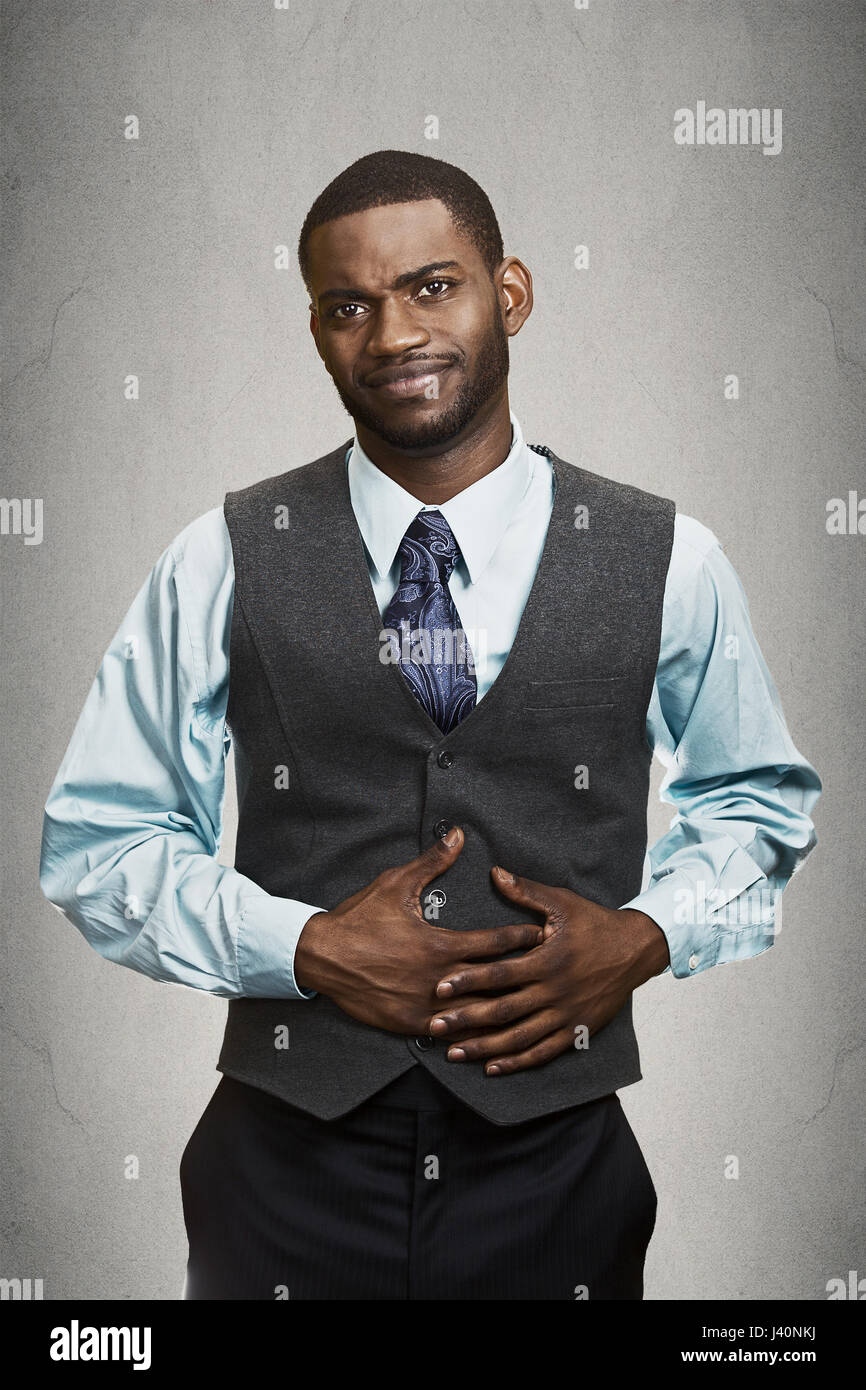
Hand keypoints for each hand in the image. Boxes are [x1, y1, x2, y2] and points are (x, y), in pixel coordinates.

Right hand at [293, 829, 543, 1035]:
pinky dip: (470, 1034)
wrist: (321, 955)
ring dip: (502, 1012)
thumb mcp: (395, 884)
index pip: (494, 943)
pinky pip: (448, 1032)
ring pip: (475, 1015)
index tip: (545, 935)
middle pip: (493, 983)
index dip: (522, 939)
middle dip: (523, 978)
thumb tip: (458, 836)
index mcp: (440, 944)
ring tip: (531, 1011)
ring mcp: (425, 1005)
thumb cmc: (360, 917)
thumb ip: (432, 862)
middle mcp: (438, 978)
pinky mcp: (409, 1023)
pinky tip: (489, 1039)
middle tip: (552, 974)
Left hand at [426, 866, 669, 1074]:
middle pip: (504, 1011)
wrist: (636, 949)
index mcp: (547, 960)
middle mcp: (555, 992)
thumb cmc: (595, 923)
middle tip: (435, 1025)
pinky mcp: (577, 1031)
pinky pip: (543, 1052)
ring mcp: (566, 1015)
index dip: (469, 980)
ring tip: (454, 1053)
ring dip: (485, 1047)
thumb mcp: (562, 902)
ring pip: (520, 1038)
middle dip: (467, 1020)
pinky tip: (492, 1067)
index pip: (500, 974)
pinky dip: (517, 1062)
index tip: (440, 987)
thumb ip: (526, 892)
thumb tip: (495, 873)